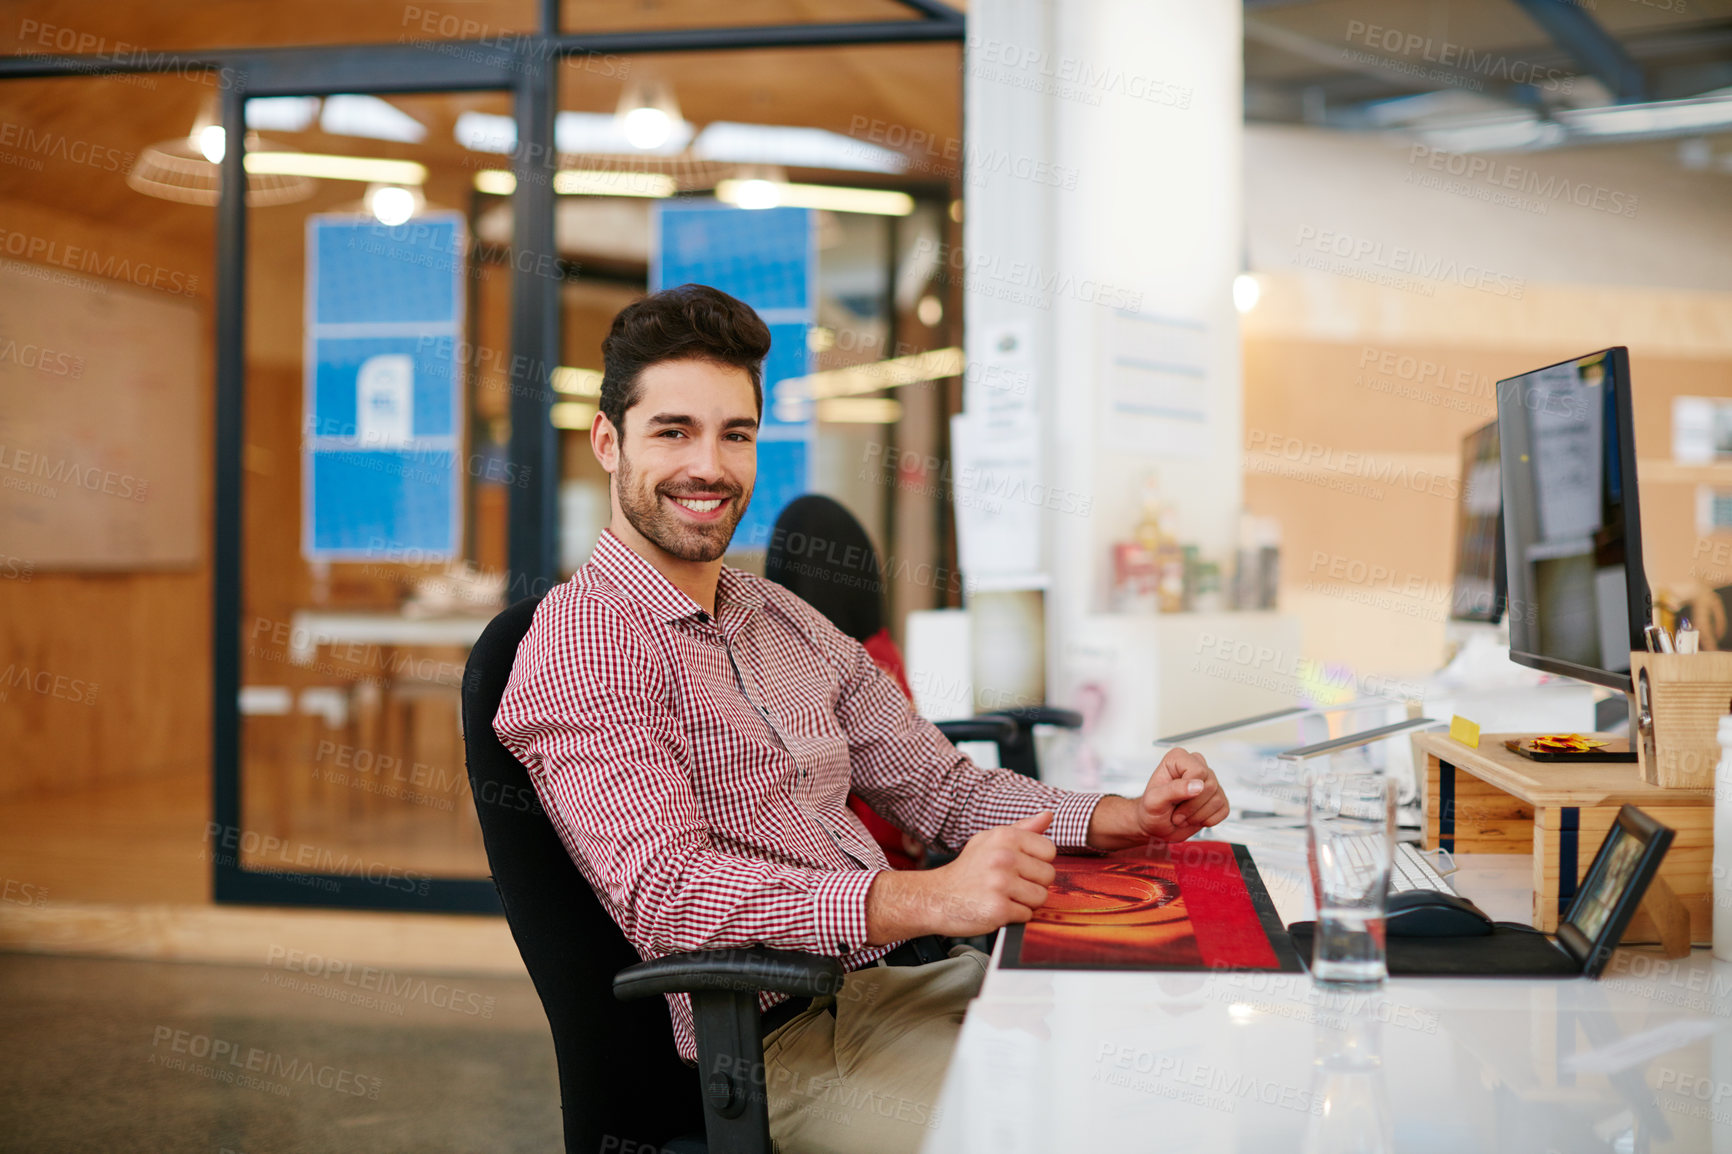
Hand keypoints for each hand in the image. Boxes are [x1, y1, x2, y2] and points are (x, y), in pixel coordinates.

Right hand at [865, 812, 1057, 941]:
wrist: (937, 897)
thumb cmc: (967, 870)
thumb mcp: (990, 841)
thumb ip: (1022, 828)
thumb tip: (1049, 815)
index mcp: (1004, 837)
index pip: (1049, 850)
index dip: (1037, 862)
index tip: (1020, 867)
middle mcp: (1003, 857)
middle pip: (1048, 876)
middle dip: (1033, 884)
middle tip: (1009, 885)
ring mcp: (1001, 884)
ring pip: (1040, 898)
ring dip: (1025, 902)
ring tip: (1004, 896)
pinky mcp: (998, 909)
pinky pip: (1027, 916)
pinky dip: (1014, 917)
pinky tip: (997, 908)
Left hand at [1137, 746, 1227, 841]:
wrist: (1157, 827)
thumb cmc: (1151, 811)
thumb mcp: (1155, 800)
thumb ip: (1174, 790)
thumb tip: (1198, 785)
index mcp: (1178, 759)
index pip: (1198, 771)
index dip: (1188, 791)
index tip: (1174, 801)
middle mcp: (1196, 767)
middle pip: (1210, 786)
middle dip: (1192, 807)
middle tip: (1177, 814)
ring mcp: (1210, 783)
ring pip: (1218, 799)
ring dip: (1198, 816)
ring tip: (1183, 817)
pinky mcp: (1218, 798)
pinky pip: (1224, 810)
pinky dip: (1208, 820)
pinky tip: (1195, 818)